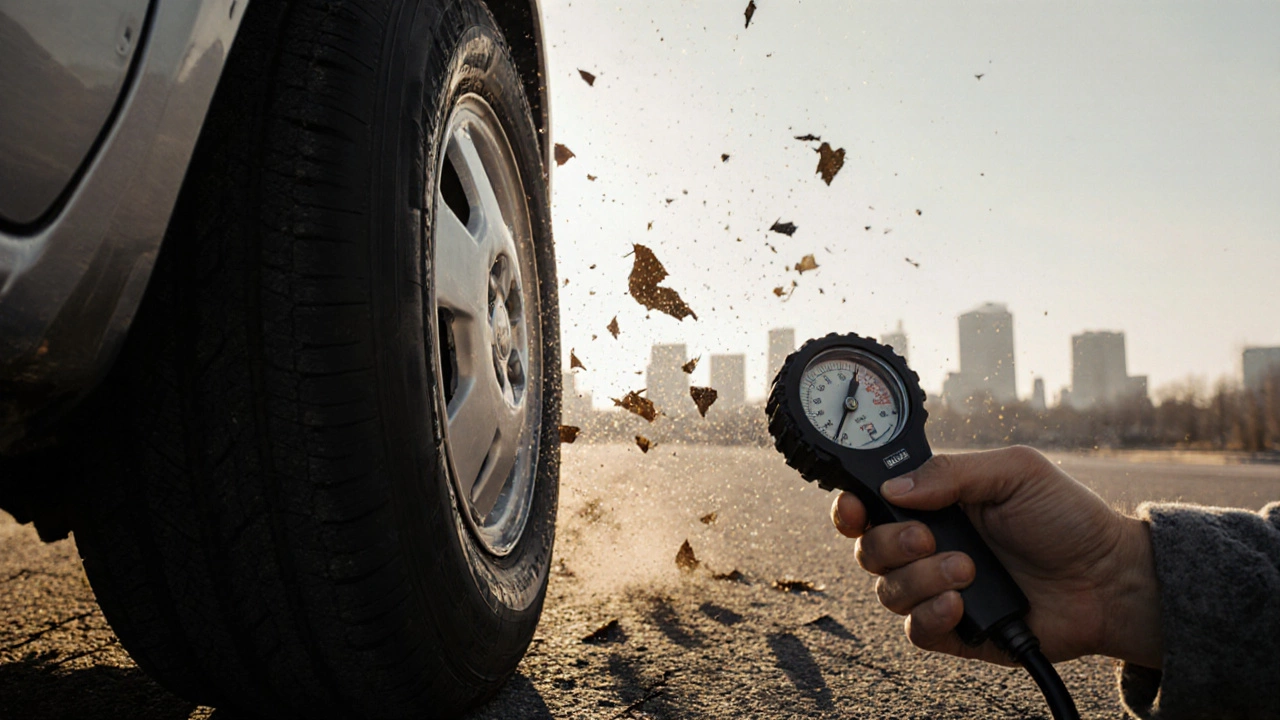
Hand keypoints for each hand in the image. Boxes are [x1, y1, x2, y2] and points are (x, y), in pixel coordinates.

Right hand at [831, 446, 1161, 667]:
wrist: (1109, 580)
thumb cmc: (1067, 519)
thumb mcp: (1015, 472)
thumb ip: (952, 471)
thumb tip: (895, 486)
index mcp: (934, 503)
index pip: (870, 504)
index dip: (849, 507)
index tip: (855, 506)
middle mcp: (927, 546)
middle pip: (868, 549)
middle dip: (891, 542)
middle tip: (931, 537)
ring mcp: (937, 589)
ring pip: (887, 590)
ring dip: (921, 578)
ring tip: (967, 571)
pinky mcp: (952, 630)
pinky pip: (914, 629)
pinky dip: (930, 614)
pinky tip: (960, 603)